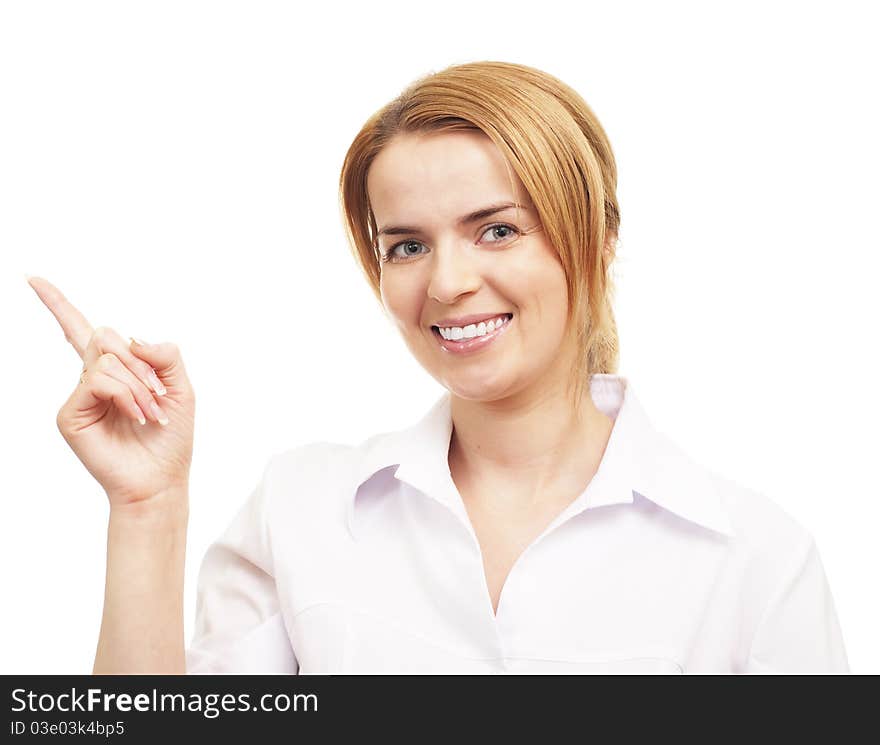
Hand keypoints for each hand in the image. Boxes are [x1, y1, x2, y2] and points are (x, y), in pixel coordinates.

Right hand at [27, 276, 195, 508]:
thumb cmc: (171, 437)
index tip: (33, 278)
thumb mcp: (181, 388)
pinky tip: (137, 416)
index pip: (83, 331)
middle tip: (159, 397)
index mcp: (117, 370)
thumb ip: (165, 355)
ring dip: (139, 385)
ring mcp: (80, 395)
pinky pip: (99, 380)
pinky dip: (125, 394)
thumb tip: (132, 338)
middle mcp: (94, 378)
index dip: (58, 304)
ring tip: (151, 414)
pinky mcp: (70, 413)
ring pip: (106, 359)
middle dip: (141, 364)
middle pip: (107, 336)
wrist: (161, 478)